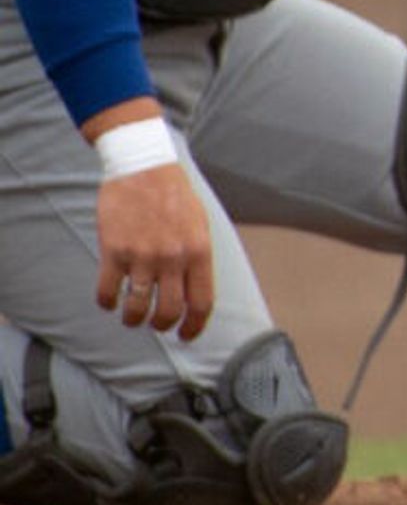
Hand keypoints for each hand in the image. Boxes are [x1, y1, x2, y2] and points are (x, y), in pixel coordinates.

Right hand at [94, 149, 214, 340]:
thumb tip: (197, 292)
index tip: (186, 336)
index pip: (201, 303)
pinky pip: (107, 292)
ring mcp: (142, 256)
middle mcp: (173, 257)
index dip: (194, 327)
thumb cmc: (175, 196)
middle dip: (161, 326)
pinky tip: (110, 300)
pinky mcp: (113, 251)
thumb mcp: (200, 224)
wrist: (143, 167)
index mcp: (199, 251)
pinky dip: (107, 303)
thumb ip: (198, 258)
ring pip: (136, 308)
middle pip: (168, 312)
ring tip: (131, 317)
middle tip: (156, 326)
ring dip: (132, 320)